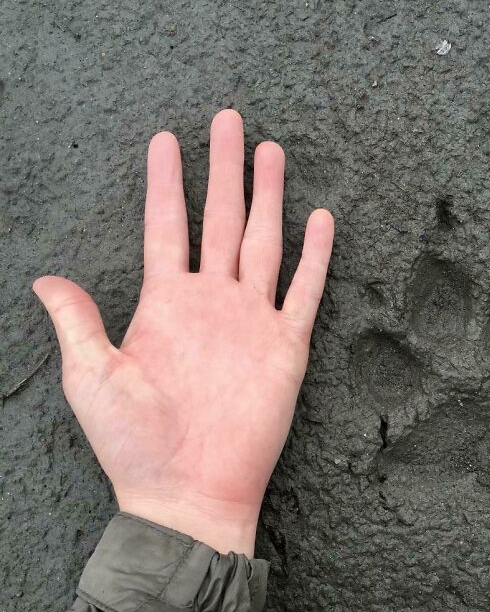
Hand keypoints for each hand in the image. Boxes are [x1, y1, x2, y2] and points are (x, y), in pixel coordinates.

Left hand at [33, 110, 333, 556]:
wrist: (190, 491)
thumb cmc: (135, 442)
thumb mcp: (91, 377)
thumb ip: (77, 321)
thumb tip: (45, 277)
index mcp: (164, 303)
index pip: (167, 226)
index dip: (166, 183)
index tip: (165, 139)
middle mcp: (211, 302)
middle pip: (220, 220)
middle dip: (225, 170)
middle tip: (230, 121)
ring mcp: (251, 321)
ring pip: (263, 242)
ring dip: (268, 197)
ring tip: (271, 151)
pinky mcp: (286, 347)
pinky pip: (304, 291)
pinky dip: (315, 256)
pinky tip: (321, 218)